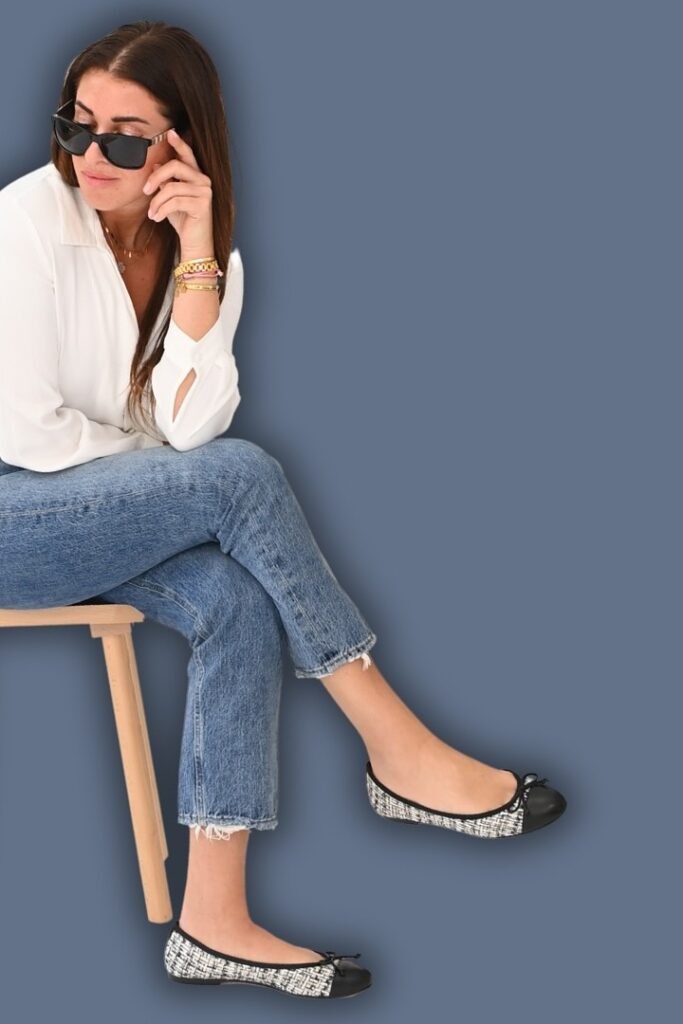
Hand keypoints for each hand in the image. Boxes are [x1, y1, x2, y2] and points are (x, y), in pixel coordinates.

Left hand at [143, 129, 214, 253]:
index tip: (170, 133)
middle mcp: (203, 180)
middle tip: (145, 190)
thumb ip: (167, 181)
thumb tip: (157, 162)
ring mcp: (204, 192)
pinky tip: (157, 218)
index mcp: (196, 176)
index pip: (187, 155)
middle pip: (175, 166)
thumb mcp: (171, 198)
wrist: (194, 244)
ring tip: (151, 213)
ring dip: (156, 201)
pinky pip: (175, 201)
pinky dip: (161, 210)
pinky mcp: (202, 204)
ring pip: (172, 187)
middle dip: (156, 177)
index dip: (179, 143)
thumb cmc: (183, 221)